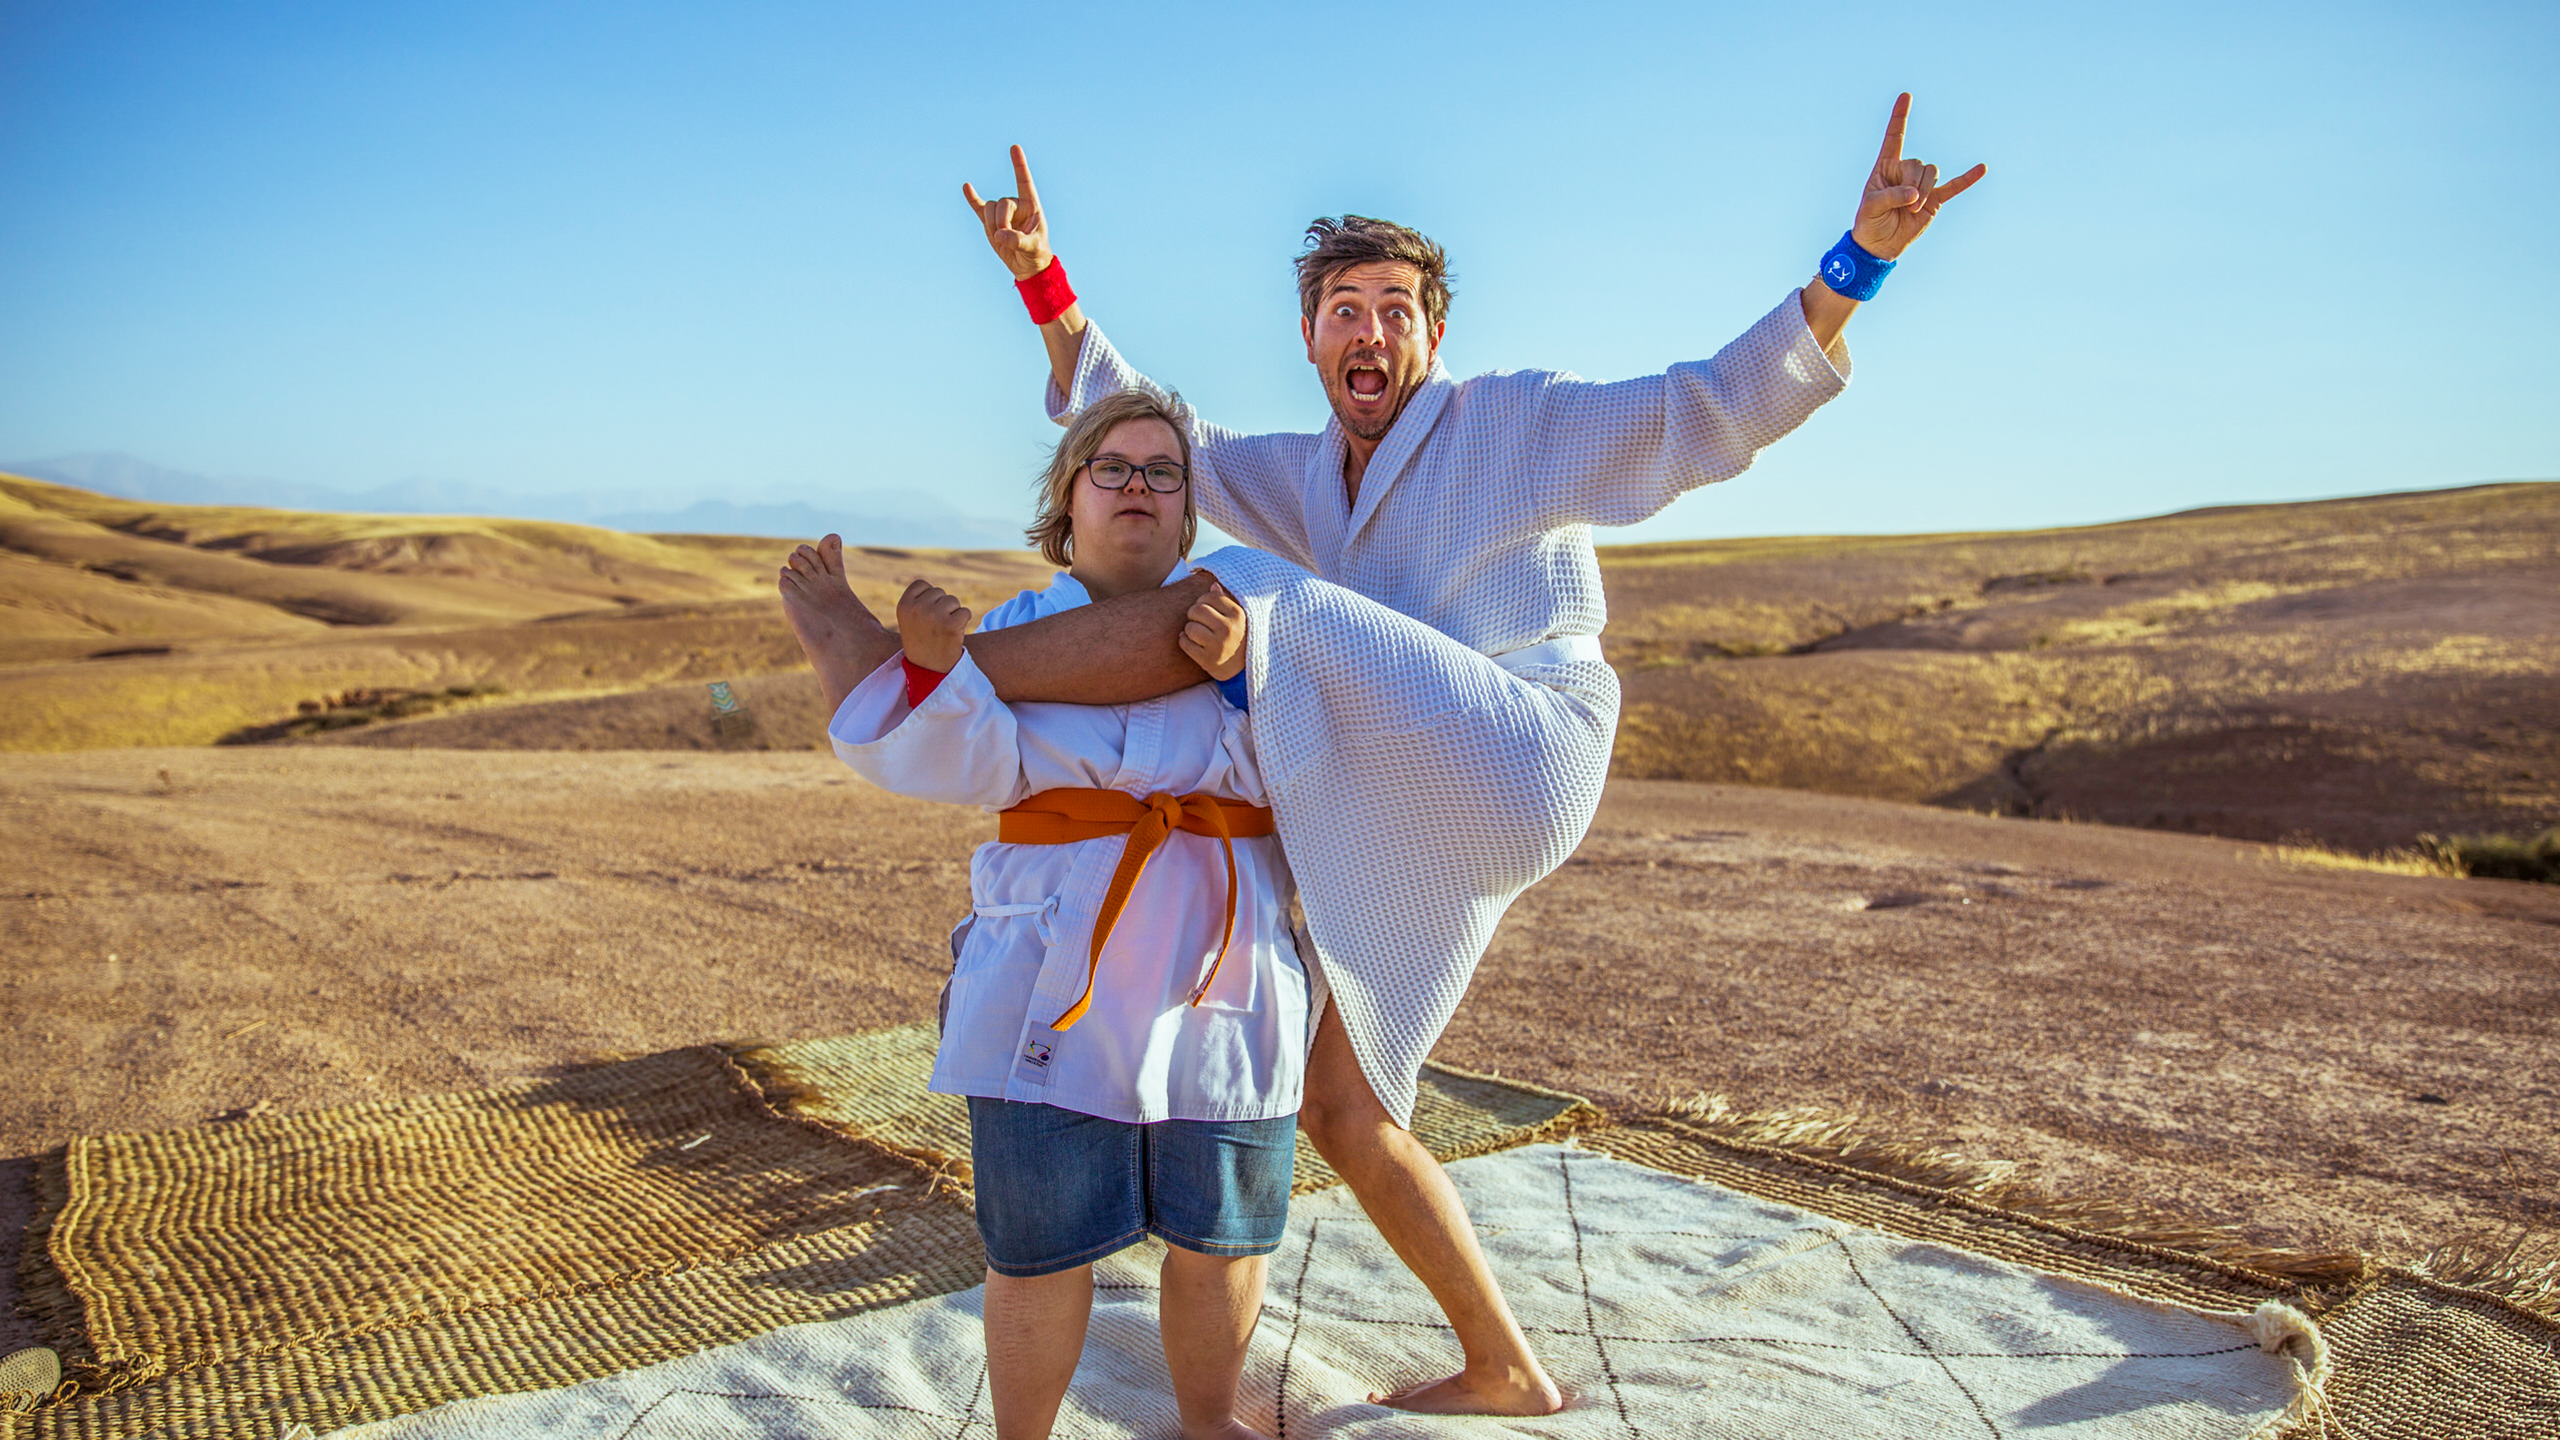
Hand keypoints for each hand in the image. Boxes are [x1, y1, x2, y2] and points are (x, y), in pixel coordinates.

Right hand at [896, 579, 971, 673]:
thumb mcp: (910, 620)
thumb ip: (918, 601)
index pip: (922, 584)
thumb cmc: (921, 642)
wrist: (930, 670)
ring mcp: (934, 616)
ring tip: (944, 631)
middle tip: (936, 627)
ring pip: (953, 600)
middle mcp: (917, 608)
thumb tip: (935, 589)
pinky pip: (965, 612)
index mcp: (904, 605)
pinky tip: (954, 634)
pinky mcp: (951, 625)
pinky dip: (964, 621)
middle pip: (939, 592)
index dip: (928, 597)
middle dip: (942, 606)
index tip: (926, 615)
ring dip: (953, 613)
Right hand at [961, 145, 1055, 280]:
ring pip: (989, 209)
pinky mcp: (989, 221)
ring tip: (1002, 239)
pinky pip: (979, 207)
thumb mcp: (1033, 247)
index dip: (1019, 165)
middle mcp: (1016, 205)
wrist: (1026, 264)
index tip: (1014, 147)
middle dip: (1001, 221)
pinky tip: (967, 187)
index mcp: (1031, 205)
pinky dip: (972, 198)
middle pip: (1003, 203)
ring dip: (991, 224)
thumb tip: (1000, 235)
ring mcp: (1002, 212)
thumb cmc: (1035, 253)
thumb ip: (1018, 240)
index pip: (1024, 181)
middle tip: (1007, 237)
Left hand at [1177, 584, 1246, 681]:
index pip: (1210, 597)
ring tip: (1198, 634)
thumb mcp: (1238, 618)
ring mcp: (1218, 646)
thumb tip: (1213, 586)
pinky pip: (1184, 643)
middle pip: (1196, 610)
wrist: (1242, 669)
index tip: (1205, 608)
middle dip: (1193, 614)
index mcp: (1238, 614)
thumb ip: (1225, 600)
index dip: (1203, 601)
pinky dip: (1184, 641)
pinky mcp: (1207, 660)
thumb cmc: (1237, 637)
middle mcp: (1229, 629)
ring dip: (1189, 630)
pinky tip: (1193, 643)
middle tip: (1198, 621)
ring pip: (1189, 627)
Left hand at [1850, 93, 1985, 260]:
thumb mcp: (1871, 207)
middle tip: (1906, 204)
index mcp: (1886, 166)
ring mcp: (1921, 185)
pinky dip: (1967, 179)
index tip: (1906, 95)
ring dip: (1924, 190)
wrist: (1880, 245)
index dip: (1900, 116)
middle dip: (1912, 183)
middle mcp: (1905, 171)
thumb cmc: (1869, 222)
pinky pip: (1954, 187)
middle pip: (1917, 163)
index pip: (1895, 137)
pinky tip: (1982, 168)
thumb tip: (1914, 195)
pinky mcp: (1935, 200)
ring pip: (1932, 173)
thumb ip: (1891, 197)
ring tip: (1913, 210)